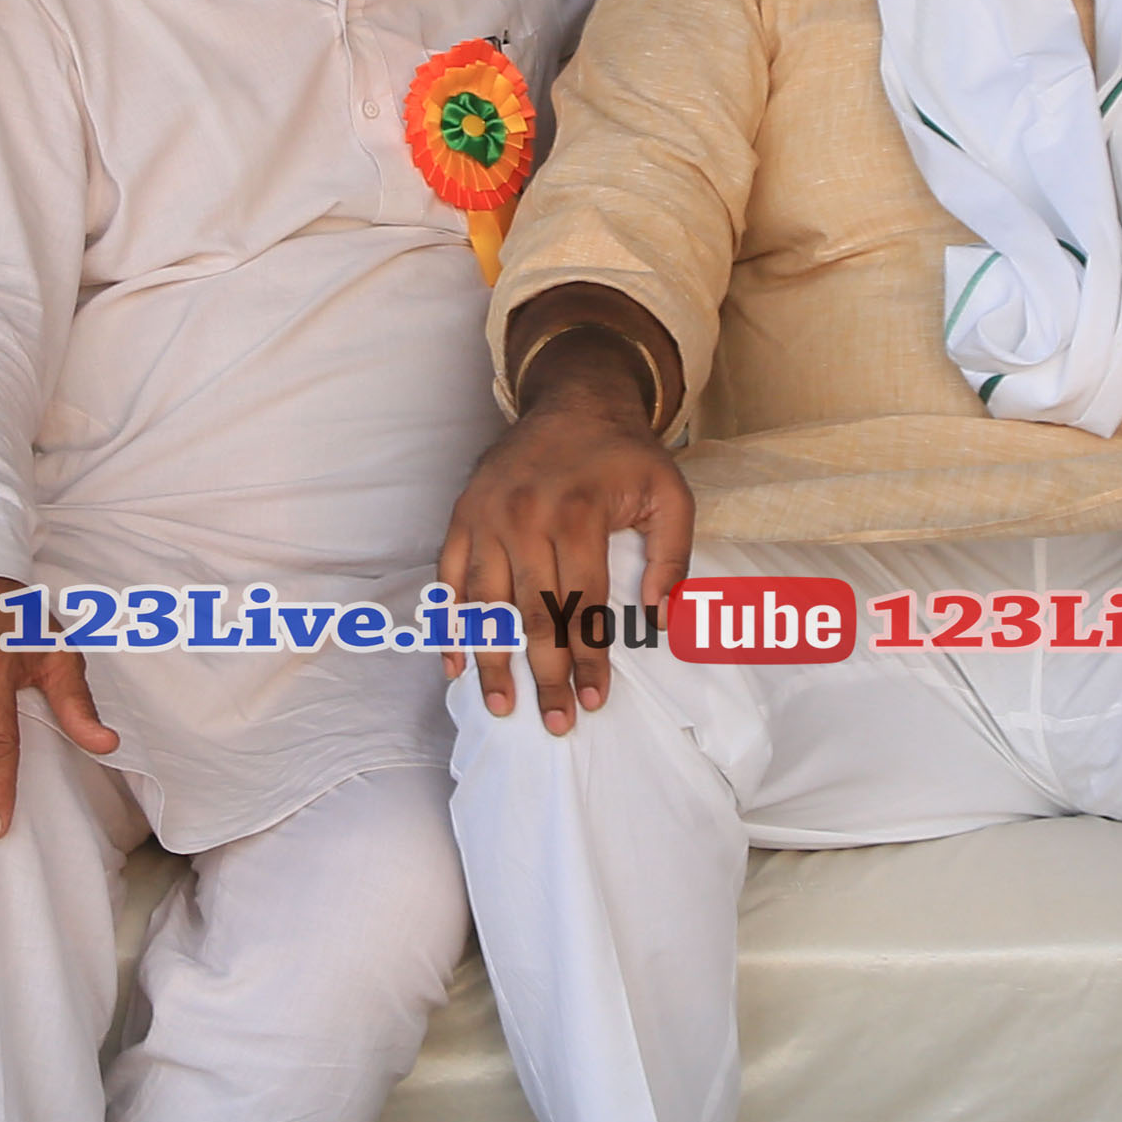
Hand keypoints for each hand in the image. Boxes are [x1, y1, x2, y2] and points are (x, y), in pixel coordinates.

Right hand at [441, 321, 695, 730]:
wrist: (575, 399)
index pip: (584, 606)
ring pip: (486, 604)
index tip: (595, 701)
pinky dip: (449, 622)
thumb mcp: (670, 494)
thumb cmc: (626, 455)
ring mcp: (488, 517)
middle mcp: (525, 518)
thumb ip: (673, 557)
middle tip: (556, 722)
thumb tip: (661, 619)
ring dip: (492, 660)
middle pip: (535, 615)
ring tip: (502, 705)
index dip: (590, 660)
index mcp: (577, 515)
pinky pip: (448, 577)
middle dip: (546, 676)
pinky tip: (454, 663)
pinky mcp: (464, 514)